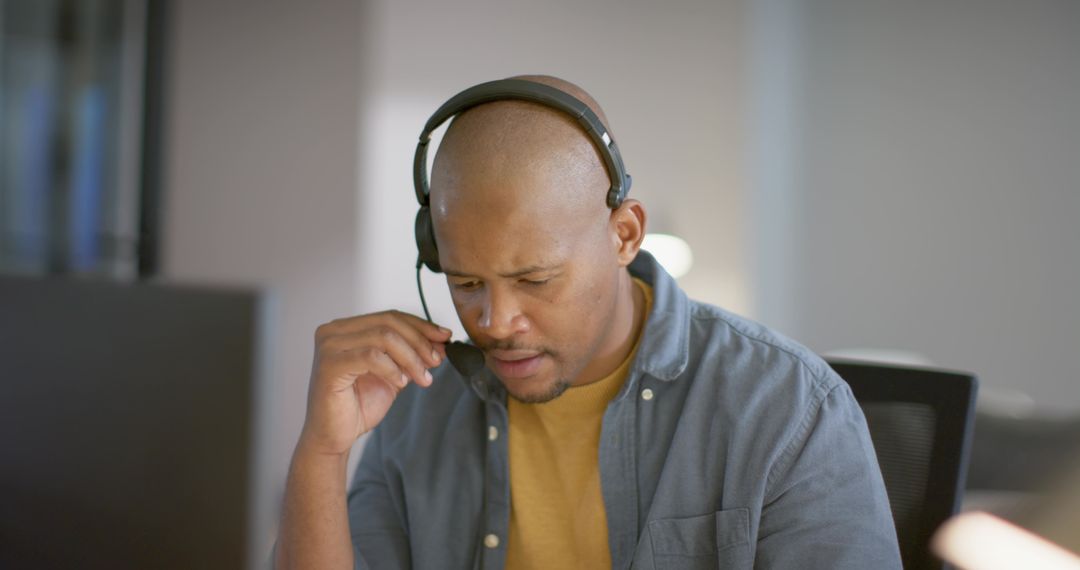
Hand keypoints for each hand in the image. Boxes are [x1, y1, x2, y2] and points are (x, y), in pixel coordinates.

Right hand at [298, 310, 450, 457]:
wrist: (334, 436)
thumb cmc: (358, 406)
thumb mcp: (393, 374)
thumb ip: (410, 356)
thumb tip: (440, 341)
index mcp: (347, 328)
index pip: (390, 317)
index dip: (421, 326)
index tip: (444, 337)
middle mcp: (334, 331)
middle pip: (389, 323)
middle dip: (419, 341)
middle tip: (437, 360)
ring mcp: (329, 346)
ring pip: (383, 337)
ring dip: (411, 357)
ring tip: (423, 377)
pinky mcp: (329, 365)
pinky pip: (371, 357)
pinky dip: (392, 368)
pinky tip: (401, 383)